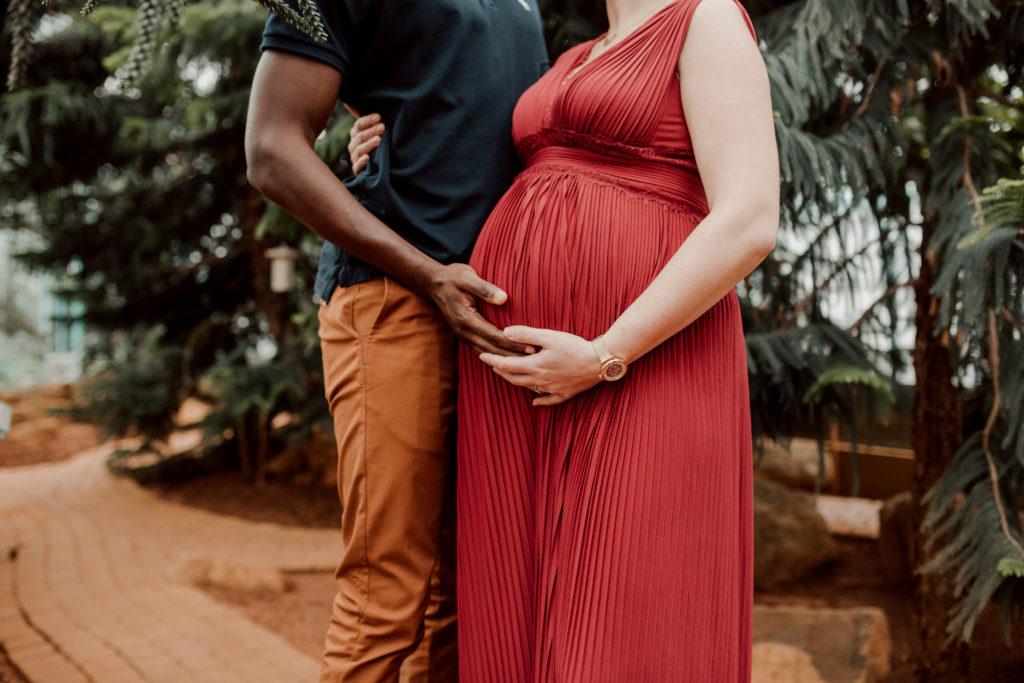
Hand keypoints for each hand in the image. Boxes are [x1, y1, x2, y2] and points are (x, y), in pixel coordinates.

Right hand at [348, 112, 384, 173]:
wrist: (378, 168)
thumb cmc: (376, 145)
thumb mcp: (374, 132)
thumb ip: (369, 120)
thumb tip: (352, 102)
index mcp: (356, 134)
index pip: (359, 125)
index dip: (368, 120)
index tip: (379, 117)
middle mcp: (353, 145)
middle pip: (359, 137)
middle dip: (371, 131)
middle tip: (383, 127)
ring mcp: (354, 158)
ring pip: (359, 150)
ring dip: (368, 144)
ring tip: (379, 140)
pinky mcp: (357, 170)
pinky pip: (357, 166)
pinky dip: (362, 162)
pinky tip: (368, 158)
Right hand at [425, 264, 533, 356]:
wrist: (433, 283)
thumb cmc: (452, 277)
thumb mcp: (468, 277)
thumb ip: (485, 288)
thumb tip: (504, 298)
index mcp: (466, 319)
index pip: (494, 336)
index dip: (513, 344)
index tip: (530, 347)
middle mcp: (464, 331)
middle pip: (492, 349)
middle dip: (513, 356)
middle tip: (534, 359)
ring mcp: (463, 335)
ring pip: (487, 352)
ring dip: (505, 359)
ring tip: (524, 363)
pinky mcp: (464, 334)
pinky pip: (481, 349)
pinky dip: (495, 356)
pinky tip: (506, 360)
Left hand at [478, 326, 602, 405]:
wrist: (599, 362)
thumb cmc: (574, 346)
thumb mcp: (549, 336)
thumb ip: (526, 334)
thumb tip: (505, 332)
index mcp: (534, 366)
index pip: (506, 364)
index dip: (492, 360)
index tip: (482, 356)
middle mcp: (540, 380)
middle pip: (514, 378)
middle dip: (501, 371)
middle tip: (493, 365)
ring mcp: (552, 389)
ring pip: (528, 388)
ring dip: (516, 382)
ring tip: (509, 375)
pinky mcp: (565, 393)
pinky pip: (548, 401)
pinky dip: (539, 401)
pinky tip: (534, 401)